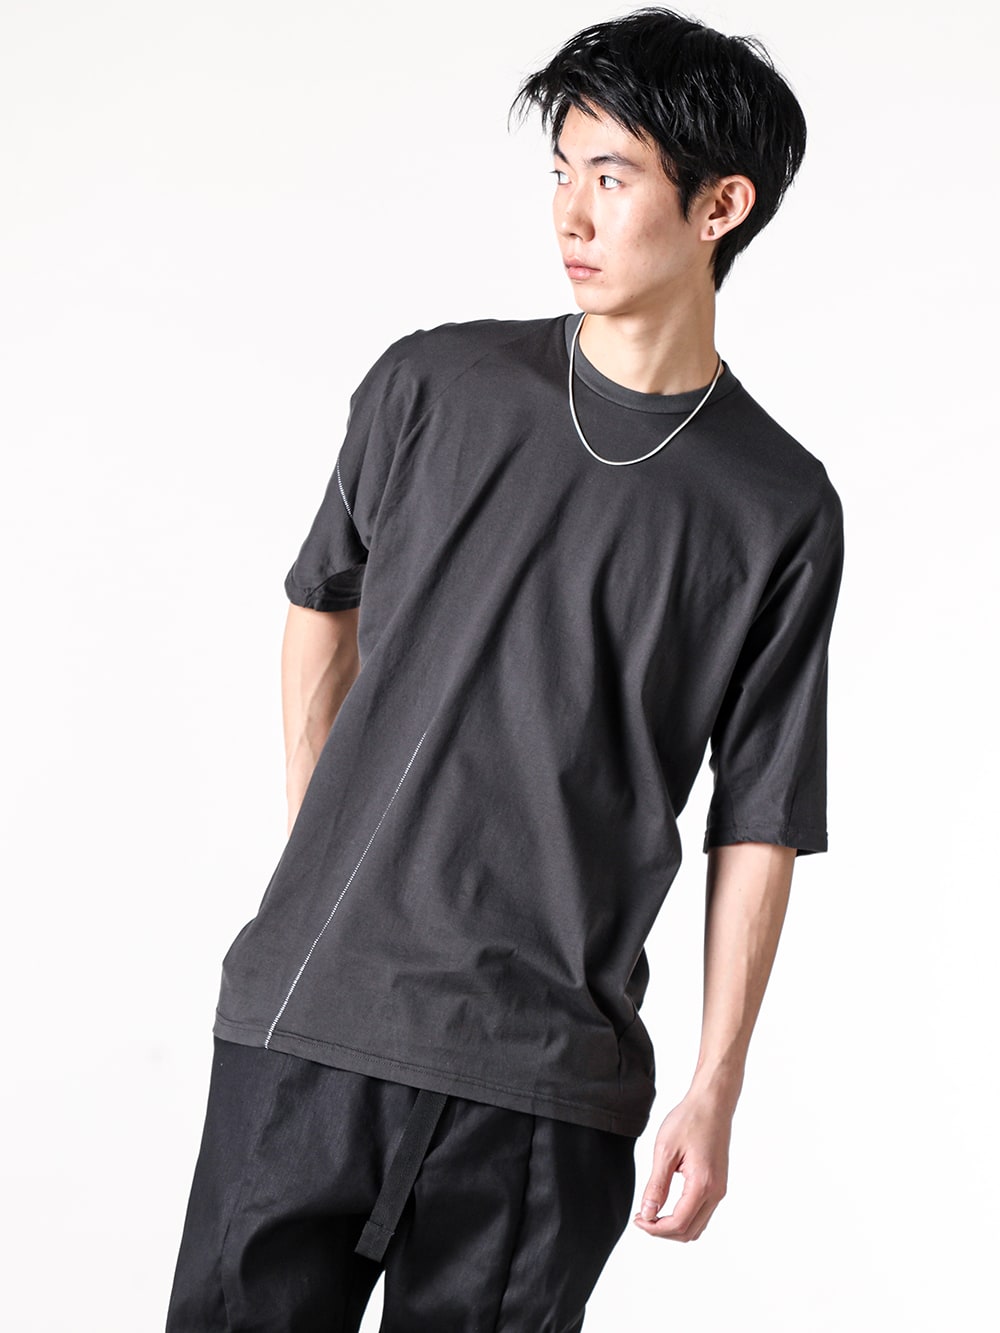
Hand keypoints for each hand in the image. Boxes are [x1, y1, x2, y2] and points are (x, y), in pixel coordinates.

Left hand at [632, 1089, 731, 1241]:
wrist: (712, 1104)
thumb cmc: (689, 1120)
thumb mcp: (665, 1150)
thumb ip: (657, 1185)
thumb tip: (648, 1213)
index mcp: (703, 1184)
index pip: (678, 1223)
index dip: (655, 1228)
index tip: (638, 1220)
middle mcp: (716, 1192)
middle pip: (689, 1232)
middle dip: (663, 1231)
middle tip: (641, 1218)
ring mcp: (720, 1190)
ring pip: (697, 1226)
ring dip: (674, 1227)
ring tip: (651, 1213)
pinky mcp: (718, 1184)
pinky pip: (702, 1213)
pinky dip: (684, 1217)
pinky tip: (666, 1206)